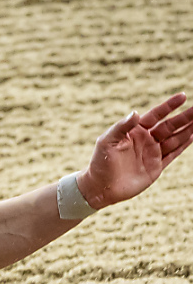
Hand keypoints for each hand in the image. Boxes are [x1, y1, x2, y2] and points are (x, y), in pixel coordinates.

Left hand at [77, 92, 192, 209]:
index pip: (155, 115)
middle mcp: (146, 140)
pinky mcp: (156, 167)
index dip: (169, 106)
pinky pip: (173, 154)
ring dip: (188, 130)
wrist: (100, 187)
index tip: (182, 96)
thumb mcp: (107, 141)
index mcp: (135, 131)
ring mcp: (152, 153)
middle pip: (170, 126)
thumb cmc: (100, 162)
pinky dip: (183, 145)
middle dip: (185, 117)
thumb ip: (121, 126)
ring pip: (175, 138)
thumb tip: (135, 112)